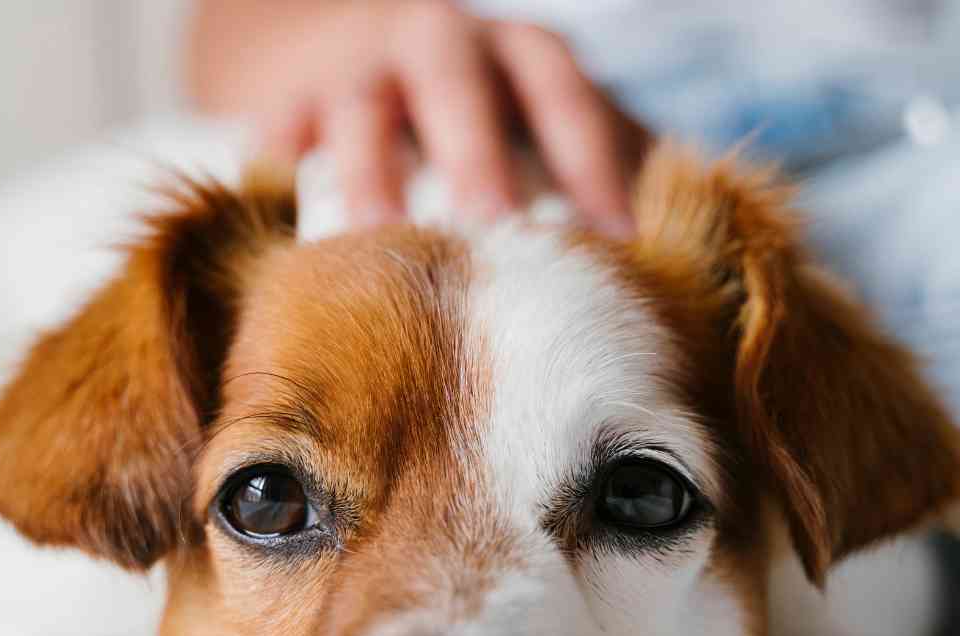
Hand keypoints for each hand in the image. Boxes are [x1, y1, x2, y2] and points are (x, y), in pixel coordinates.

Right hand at [188, 0, 647, 234]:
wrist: (357, 56)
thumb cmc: (490, 122)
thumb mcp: (551, 129)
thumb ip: (606, 177)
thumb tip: (683, 270)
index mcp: (522, 53)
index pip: (565, 96)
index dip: (591, 163)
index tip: (613, 242)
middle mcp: (439, 41)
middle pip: (457, 88)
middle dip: (476, 159)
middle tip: (490, 233)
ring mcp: (356, 67)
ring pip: (361, 114)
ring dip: (369, 182)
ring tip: (374, 254)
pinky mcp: (286, 101)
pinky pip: (276, 139)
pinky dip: (279, 183)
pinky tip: (286, 247)